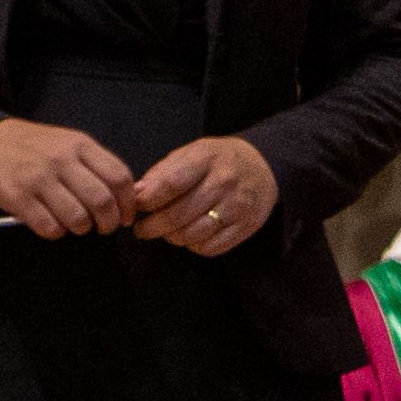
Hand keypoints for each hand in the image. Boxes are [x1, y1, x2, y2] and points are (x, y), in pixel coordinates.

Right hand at [0, 116, 141, 238]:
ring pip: (77, 218)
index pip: (119, 177)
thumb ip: (96, 165)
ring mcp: (38, 179)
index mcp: (80, 145)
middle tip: (105, 227)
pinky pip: (49, 227)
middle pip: (102, 200)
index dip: (128, 203)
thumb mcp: (69, 143)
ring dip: (83, 228)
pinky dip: (57, 232)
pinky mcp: (18, 197)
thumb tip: (127, 196)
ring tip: (78, 225)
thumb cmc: (36, 147)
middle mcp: (61, 160)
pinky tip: (54, 224)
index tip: (127, 216)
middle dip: (109, 222)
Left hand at [131, 131, 280, 257]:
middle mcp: (224, 182)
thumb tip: (137, 194)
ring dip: (172, 237)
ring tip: (167, 231)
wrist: (263, 167)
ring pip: (193, 235)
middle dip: (153, 226)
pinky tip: (191, 235)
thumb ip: (162, 172)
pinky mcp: (246, 226)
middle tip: (143, 229)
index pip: (171, 184)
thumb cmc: (218, 161)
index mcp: (207, 158)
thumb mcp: (191, 153)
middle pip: (178, 215)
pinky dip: (194, 246)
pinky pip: (211, 247)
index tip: (137, 207)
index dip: (148, 200)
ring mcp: (237, 206)